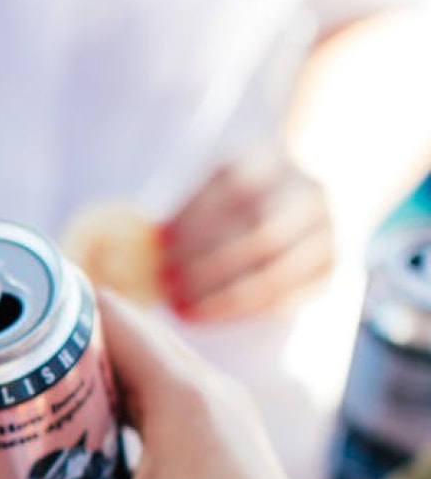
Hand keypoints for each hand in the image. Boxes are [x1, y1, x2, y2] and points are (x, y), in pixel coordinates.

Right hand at [0, 294, 398, 478]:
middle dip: (43, 345)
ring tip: (7, 405)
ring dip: (73, 381)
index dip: (39, 305)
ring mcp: (215, 421)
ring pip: (131, 372)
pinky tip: (61, 452)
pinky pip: (149, 407)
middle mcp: (203, 392)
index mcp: (182, 394)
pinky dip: (103, 414)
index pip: (102, 309)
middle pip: (110, 335)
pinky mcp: (218, 452)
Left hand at [159, 149, 334, 321]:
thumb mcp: (216, 184)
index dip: (196, 218)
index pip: (237, 187)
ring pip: (277, 274)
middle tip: (166, 285)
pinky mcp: (328, 270)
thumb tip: (150, 245)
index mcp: (274, 162)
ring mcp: (327, 234)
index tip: (159, 246)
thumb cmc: (236, 195)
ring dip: (222, 297)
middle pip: (261, 234)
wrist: (297, 195)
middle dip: (208, 266)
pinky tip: (209, 316)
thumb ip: (190, 210)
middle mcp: (308, 195)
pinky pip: (287, 299)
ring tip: (182, 308)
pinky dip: (243, 311)